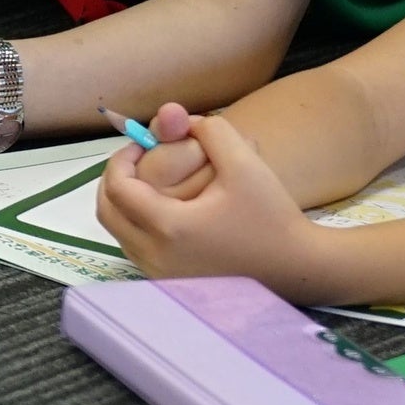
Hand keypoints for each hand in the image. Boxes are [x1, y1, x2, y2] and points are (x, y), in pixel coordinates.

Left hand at [95, 108, 338, 296]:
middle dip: (115, 179)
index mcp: (169, 227)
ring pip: (119, 232)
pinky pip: (135, 247)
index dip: (122, 159)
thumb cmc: (272, 216)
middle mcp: (155, 256)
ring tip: (150, 179)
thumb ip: (212, 132)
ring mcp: (160, 274)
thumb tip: (181, 121)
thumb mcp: (246, 164)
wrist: (296, 267)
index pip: (118, 188)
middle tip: (137, 159)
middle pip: (107, 212)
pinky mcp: (169, 283)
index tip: (142, 143)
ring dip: (124, 202)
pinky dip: (137, 223)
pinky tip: (164, 205)